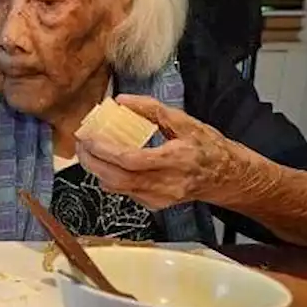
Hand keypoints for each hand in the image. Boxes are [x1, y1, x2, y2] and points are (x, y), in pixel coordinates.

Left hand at [75, 95, 241, 209]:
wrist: (225, 176)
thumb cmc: (207, 147)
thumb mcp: (185, 121)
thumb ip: (152, 109)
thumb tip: (121, 101)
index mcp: (176, 159)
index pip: (130, 160)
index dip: (104, 150)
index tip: (88, 137)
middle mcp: (167, 183)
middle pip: (116, 178)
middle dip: (91, 161)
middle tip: (81, 144)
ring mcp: (159, 198)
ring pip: (116, 188)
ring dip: (97, 169)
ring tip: (89, 151)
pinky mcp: (154, 205)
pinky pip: (124, 192)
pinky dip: (111, 176)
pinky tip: (108, 163)